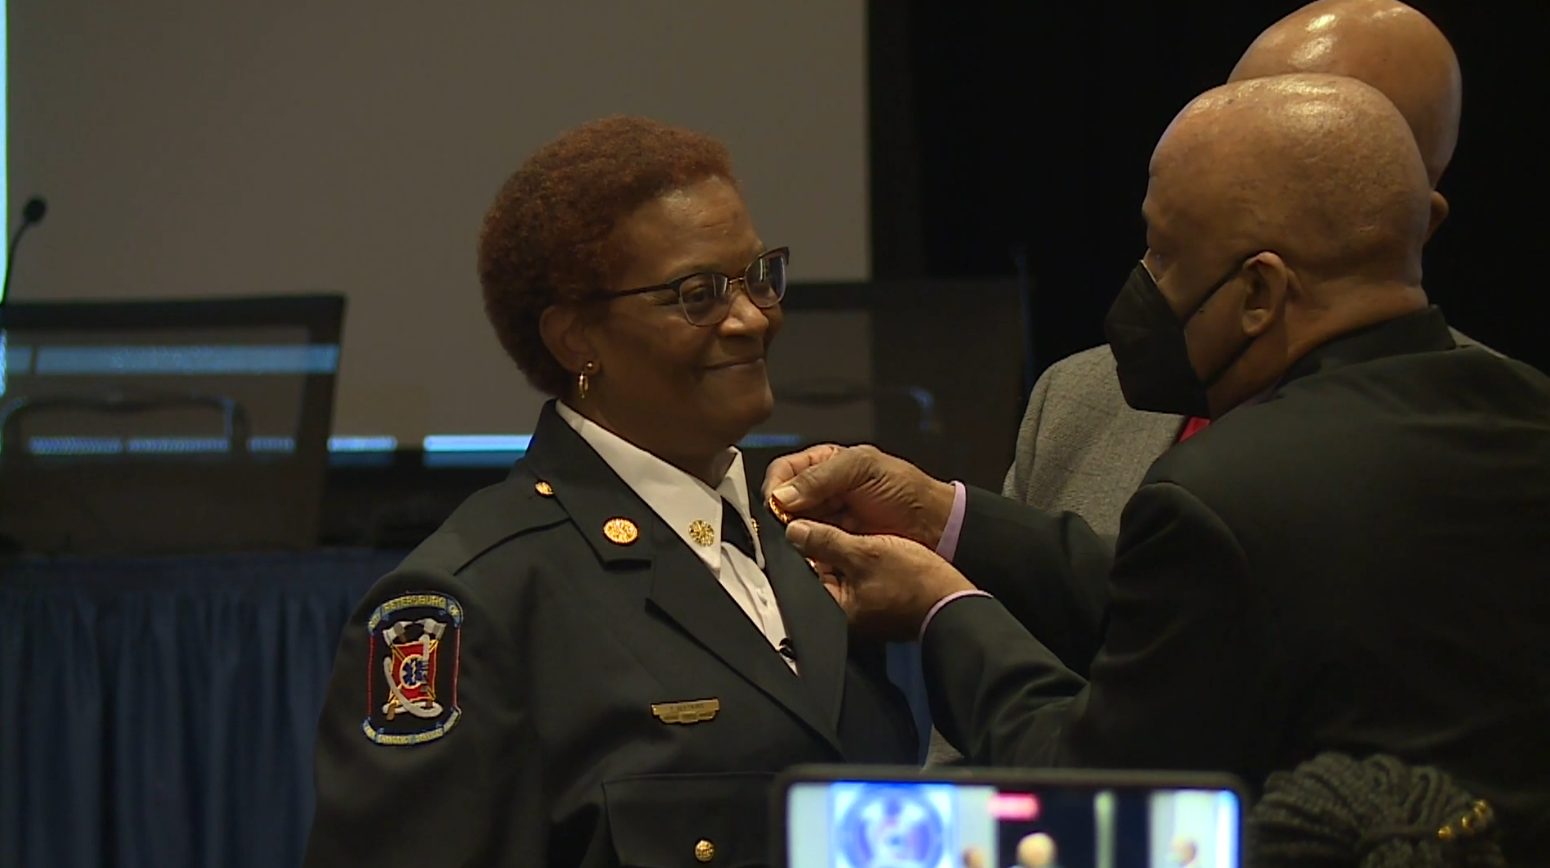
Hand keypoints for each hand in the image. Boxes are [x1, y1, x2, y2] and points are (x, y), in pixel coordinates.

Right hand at [764, 444, 956, 549]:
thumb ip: (821, 477)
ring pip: (791, 529)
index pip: (783, 472)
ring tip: (797, 543)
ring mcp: (825, 521)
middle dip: (778, 516)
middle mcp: (819, 493)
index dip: (774, 487)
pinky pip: (808, 551)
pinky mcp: (832, 547)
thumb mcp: (862, 469)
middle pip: (781, 503)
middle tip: (784, 528)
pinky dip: (804, 554)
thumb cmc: (906, 489)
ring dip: (791, 537)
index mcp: (823, 464)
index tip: (773, 505)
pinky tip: (808, 556)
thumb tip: (779, 496)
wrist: (934, 527)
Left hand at [786, 520, 975, 641]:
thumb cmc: (915, 584)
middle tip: (819, 517)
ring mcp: (857, 610)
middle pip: (815, 572)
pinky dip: (852, 558)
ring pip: (834, 571)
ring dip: (835, 549)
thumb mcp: (865, 553)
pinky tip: (861, 540)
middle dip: (817, 546)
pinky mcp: (872, 602)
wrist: (953, 601)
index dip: (798, 545)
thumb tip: (795, 530)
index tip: (797, 520)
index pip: (800, 574)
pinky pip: (852, 576)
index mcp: (833, 610)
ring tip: (842, 526)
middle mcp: (840, 615)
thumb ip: (826, 541)